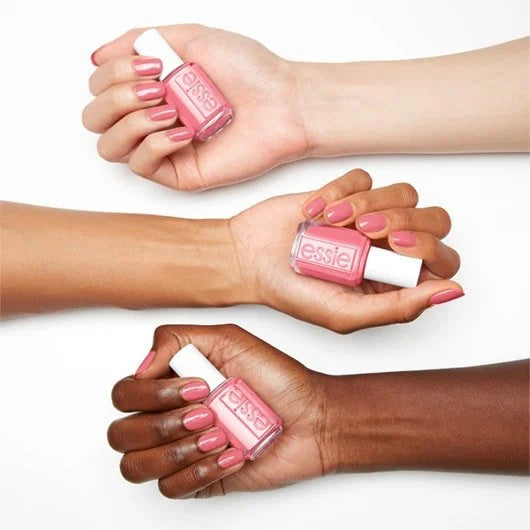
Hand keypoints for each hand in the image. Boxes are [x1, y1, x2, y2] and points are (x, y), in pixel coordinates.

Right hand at [83, 24, 306, 189]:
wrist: (284, 102)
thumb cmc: (249, 71)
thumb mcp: (189, 37)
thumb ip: (139, 41)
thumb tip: (98, 56)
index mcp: (150, 89)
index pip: (99, 89)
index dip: (112, 74)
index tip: (154, 64)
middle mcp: (151, 120)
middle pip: (94, 119)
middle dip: (115, 97)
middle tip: (156, 87)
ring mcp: (164, 149)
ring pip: (110, 146)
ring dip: (131, 120)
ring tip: (170, 108)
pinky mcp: (181, 173)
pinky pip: (142, 166)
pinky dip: (154, 144)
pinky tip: (182, 131)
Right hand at [108, 324, 328, 497]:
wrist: (312, 417)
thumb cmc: (277, 378)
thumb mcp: (229, 340)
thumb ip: (178, 339)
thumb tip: (142, 366)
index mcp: (171, 383)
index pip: (125, 394)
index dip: (153, 395)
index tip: (199, 386)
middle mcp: (170, 417)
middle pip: (121, 434)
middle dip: (163, 424)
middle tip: (206, 413)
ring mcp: (182, 451)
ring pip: (137, 466)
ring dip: (180, 450)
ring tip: (219, 435)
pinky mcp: (199, 479)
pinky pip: (171, 489)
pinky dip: (202, 471)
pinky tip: (232, 454)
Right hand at [231, 169, 462, 332]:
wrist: (248, 258)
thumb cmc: (291, 292)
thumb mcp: (344, 314)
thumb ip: (398, 308)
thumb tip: (451, 291)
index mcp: (394, 282)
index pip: (443, 259)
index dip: (428, 247)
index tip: (391, 247)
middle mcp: (388, 249)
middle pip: (435, 220)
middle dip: (404, 221)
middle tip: (366, 231)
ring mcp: (370, 217)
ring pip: (404, 194)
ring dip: (367, 204)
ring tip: (331, 223)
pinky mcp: (348, 192)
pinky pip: (364, 178)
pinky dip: (340, 190)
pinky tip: (315, 212)